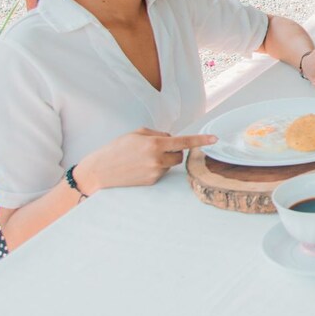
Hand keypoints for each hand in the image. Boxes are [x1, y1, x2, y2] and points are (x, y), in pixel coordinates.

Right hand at [74, 128, 216, 193]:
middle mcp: (157, 159)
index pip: (183, 141)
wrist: (99, 171)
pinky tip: (140, 167)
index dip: (201, 140)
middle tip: (156, 147)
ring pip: (171, 163)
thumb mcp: (137, 133)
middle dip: (174, 150)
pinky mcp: (152, 182)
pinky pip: (162, 171)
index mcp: (154, 144)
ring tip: (143, 158)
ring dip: (164, 159)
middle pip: (179, 154)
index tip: (215, 139)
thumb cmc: (117, 149)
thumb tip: (173, 139)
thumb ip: (158, 134)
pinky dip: (156, 167)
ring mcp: (155, 172)